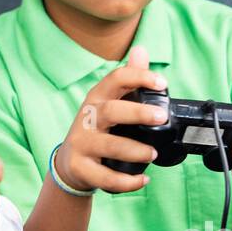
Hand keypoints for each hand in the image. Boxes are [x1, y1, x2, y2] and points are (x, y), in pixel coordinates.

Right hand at [55, 46, 167, 193]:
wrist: (69, 165)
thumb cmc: (96, 129)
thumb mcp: (108, 102)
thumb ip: (128, 78)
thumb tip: (141, 50)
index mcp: (97, 98)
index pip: (115, 80)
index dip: (138, 77)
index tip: (162, 83)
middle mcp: (87, 119)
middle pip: (110, 111)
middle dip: (137, 112)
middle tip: (161, 117)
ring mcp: (82, 144)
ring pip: (108, 146)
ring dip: (134, 150)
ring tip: (153, 154)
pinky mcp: (81, 168)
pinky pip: (104, 177)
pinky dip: (126, 181)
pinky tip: (143, 179)